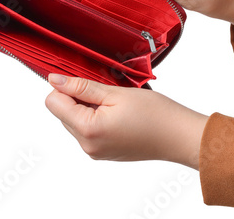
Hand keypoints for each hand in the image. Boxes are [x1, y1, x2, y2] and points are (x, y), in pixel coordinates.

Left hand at [45, 73, 207, 169]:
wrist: (179, 136)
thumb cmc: (156, 114)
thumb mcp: (115, 93)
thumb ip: (81, 87)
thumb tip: (55, 80)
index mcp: (88, 130)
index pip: (53, 103)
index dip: (67, 88)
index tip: (87, 82)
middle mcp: (87, 146)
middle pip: (63, 113)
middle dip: (79, 99)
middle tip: (108, 95)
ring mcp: (95, 152)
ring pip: (75, 121)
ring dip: (89, 109)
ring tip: (116, 106)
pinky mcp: (103, 153)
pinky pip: (88, 131)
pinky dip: (97, 119)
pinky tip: (119, 116)